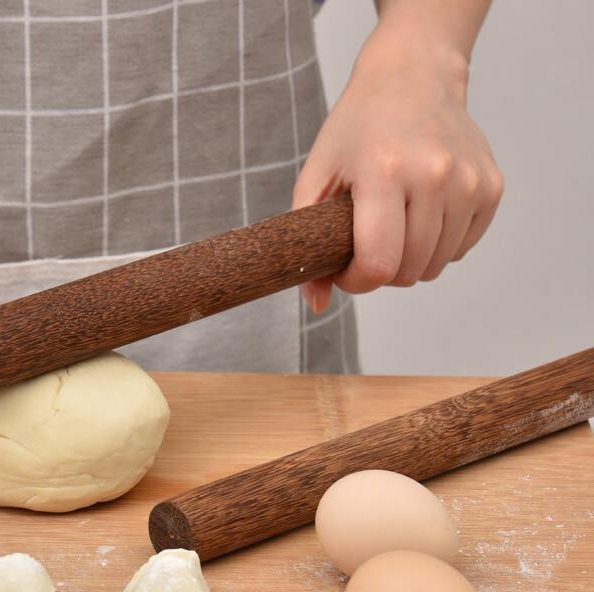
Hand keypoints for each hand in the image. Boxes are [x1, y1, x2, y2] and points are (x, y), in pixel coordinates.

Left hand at [295, 32, 503, 312]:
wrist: (412, 78)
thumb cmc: (356, 130)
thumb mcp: (316, 177)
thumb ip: (308, 244)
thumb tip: (317, 304)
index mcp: (384, 171)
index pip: (378, 264)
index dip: (356, 281)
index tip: (345, 267)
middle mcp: (434, 175)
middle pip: (407, 271)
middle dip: (380, 271)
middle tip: (366, 242)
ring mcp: (469, 181)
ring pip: (435, 266)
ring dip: (409, 260)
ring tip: (393, 224)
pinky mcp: (491, 187)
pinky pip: (460, 249)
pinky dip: (437, 246)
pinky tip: (421, 213)